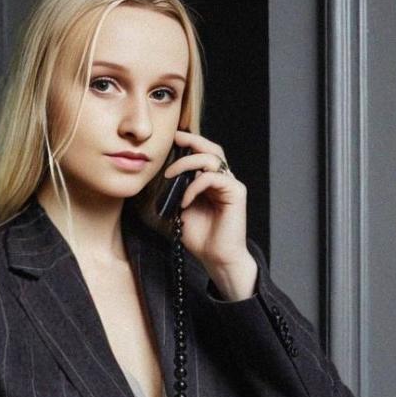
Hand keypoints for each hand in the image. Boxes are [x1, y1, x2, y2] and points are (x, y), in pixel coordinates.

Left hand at [163, 130, 257, 300]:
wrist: (215, 257)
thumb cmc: (199, 236)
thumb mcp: (178, 208)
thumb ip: (174, 191)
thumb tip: (159, 175)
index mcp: (209, 180)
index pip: (201, 154)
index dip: (188, 143)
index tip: (169, 139)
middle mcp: (222, 179)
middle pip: (211, 148)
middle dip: (192, 140)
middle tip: (174, 139)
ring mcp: (230, 184)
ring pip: (212, 159)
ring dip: (187, 163)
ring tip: (169, 176)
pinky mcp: (237, 192)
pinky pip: (213, 178)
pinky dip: (195, 186)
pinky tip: (184, 200)